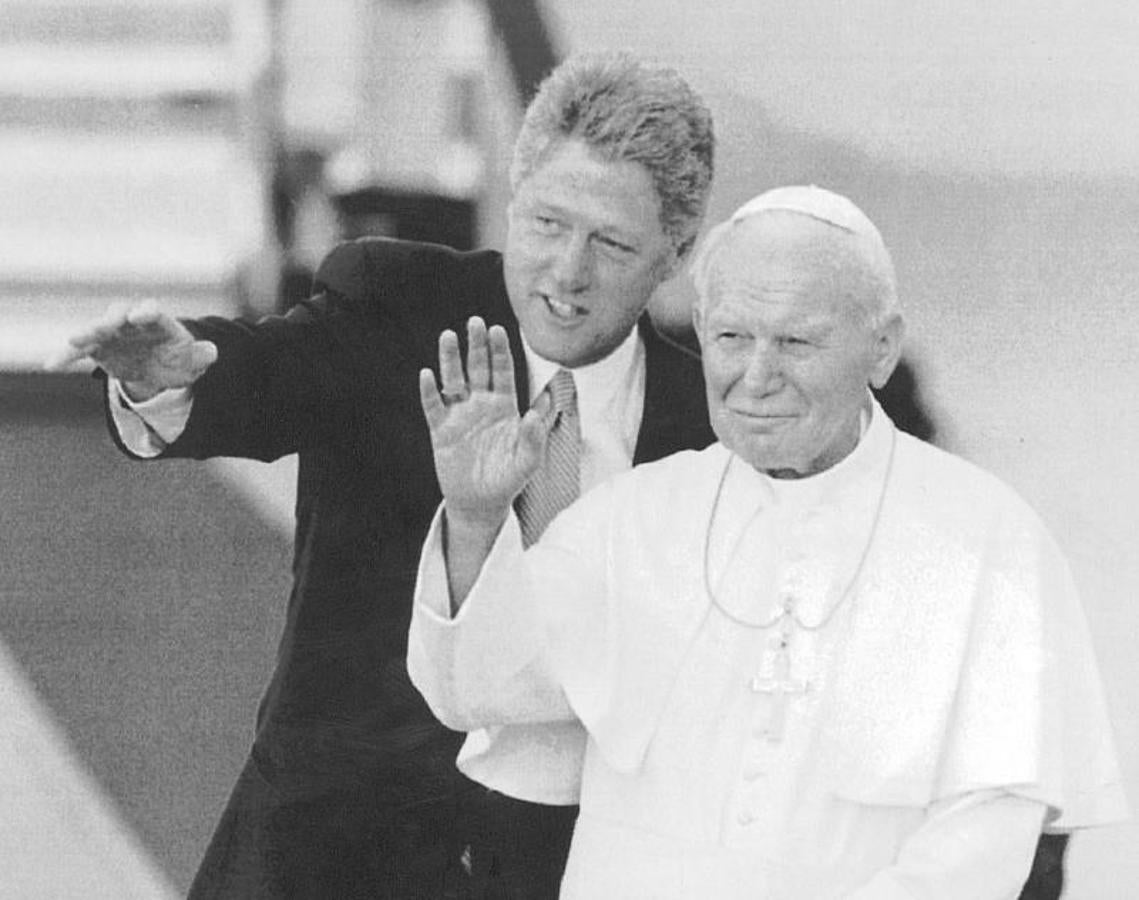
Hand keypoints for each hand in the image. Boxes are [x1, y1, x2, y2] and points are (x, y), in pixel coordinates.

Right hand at [44, 300, 217, 400]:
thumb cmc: (179, 359)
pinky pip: (79, 351)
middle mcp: (132, 321)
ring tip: (74, 341)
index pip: (153, 311)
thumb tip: (213, 352)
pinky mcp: (97, 347)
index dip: (147, 312)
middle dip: (112, 319)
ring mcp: (112, 332)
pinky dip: (66, 356)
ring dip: (86, 333)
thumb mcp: (194, 361)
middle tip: (105, 326)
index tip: (140, 316)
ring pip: (96, 328)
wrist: (160, 367)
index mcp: (159, 321)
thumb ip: (202, 355)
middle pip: (119, 315)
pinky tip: (51, 365)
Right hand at [419, 317, 547, 529]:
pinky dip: (430, 391)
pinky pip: (434, 406)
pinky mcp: (440, 430)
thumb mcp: (527, 461)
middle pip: (478, 368)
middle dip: (476, 345)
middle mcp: (481, 405)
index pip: (503, 372)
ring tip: (447, 335)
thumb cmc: (508, 479)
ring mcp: (459, 415)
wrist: (481, 502)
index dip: (500, 352)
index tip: (498, 329)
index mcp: (505, 406)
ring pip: (453, 381)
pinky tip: (427, 375)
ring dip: (450, 359)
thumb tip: (540, 411)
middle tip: (475, 321)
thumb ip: (534, 437)